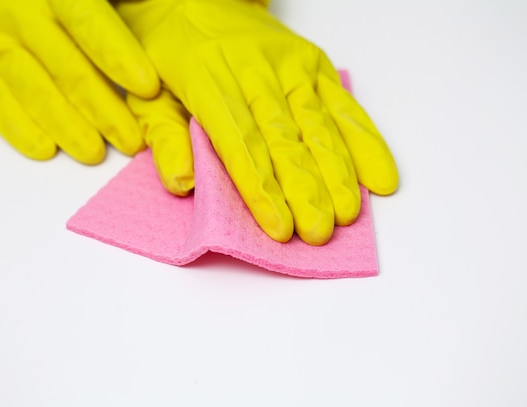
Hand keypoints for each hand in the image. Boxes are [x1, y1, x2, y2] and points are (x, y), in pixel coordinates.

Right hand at [0, 0, 159, 162]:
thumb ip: (116, 7)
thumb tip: (162, 22)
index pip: (89, 23)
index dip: (118, 57)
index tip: (149, 88)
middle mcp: (21, 13)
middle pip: (68, 68)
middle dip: (104, 110)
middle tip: (132, 141)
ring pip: (35, 91)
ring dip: (68, 127)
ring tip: (95, 153)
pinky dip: (19, 129)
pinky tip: (46, 149)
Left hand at [116, 0, 397, 244]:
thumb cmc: (169, 54)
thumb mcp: (148, 96)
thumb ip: (166, 139)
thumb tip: (183, 184)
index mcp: (209, 79)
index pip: (240, 142)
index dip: (261, 187)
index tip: (279, 227)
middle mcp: (255, 69)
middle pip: (285, 136)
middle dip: (306, 188)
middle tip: (319, 232)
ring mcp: (289, 64)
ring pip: (319, 123)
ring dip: (337, 171)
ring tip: (348, 213)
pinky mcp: (313, 61)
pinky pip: (344, 104)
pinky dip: (364, 140)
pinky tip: (378, 176)